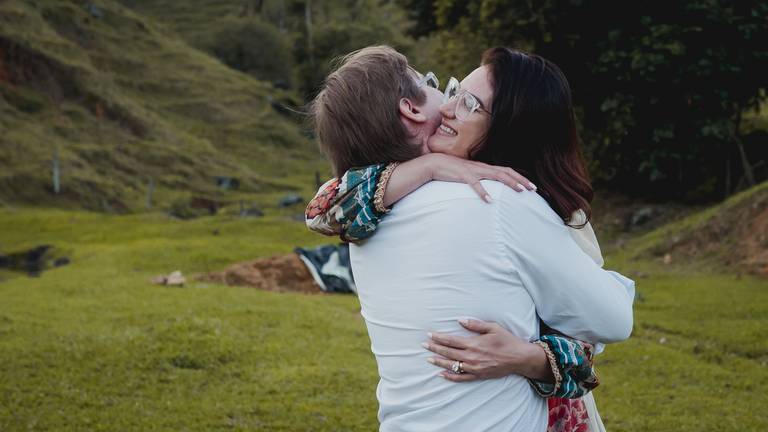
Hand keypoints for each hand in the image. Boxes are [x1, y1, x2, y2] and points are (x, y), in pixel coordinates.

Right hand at [422, 154, 535, 201]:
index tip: (532, 186)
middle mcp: (483, 167)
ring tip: (520, 191)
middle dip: (521, 180)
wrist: (435, 164)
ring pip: (496, 175)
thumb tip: (490, 191)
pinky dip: (483, 192)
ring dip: (509, 183)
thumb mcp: (470, 176)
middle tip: (533, 189)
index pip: (507, 171)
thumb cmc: (452, 172)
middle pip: (507, 172)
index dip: (520, 178)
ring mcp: (474, 170)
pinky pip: (475, 184)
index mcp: (485, 168)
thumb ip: (480, 181)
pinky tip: (489, 200)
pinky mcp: (463, 175)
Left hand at [422, 319, 551, 382]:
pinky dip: (450, 377)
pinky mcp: (479, 375)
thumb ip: (475, 324)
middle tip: (423, 345)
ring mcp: (474, 368)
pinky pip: (461, 378)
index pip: (451, 340)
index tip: (429, 335)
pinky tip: (441, 374)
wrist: (520, 358)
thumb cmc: (507, 341)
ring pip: (452, 366)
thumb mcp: (493, 327)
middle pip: (448, 353)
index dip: (439, 338)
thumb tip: (460, 320)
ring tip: (428, 359)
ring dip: (439, 362)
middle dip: (434, 348)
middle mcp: (472, 356)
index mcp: (474, 343)